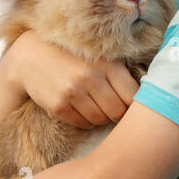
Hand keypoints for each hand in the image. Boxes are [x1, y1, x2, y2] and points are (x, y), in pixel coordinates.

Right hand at [2, 30, 138, 127]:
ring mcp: (73, 93)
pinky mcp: (58, 106)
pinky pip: (82, 123)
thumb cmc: (72, 55)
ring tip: (97, 106)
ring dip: (101, 117)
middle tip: (115, 109)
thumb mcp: (98, 55)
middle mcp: (90, 78)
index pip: (133, 96)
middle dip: (118, 114)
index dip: (135, 104)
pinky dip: (85, 120)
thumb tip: (148, 96)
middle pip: (118, 111)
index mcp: (106, 64)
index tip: (133, 105)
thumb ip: (120, 72)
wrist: (30, 56)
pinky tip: (81, 108)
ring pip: (100, 119)